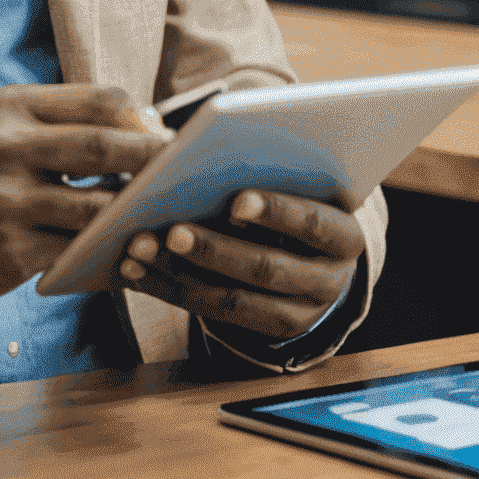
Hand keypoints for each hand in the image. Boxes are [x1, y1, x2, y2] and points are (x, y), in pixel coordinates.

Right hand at [0, 85, 171, 305]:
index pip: (97, 99)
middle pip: (103, 148)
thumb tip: (142, 124)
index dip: (141, 116)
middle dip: (153, 160)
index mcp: (11, 107)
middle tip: (186, 170)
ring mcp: (8, 203)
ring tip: (165, 214)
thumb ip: (58, 120)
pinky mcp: (10, 253)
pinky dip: (107, 253)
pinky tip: (125, 252)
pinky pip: (77, 254)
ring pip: (97, 208)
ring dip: (137, 213)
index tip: (164, 133)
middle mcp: (8, 148)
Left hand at [117, 190, 362, 341]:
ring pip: (232, 299)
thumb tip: (209, 147)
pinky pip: (208, 313)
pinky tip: (133, 269)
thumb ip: (271, 166)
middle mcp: (328, 282)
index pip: (313, 223)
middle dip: (215, 249)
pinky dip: (167, 289)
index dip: (275, 212)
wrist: (318, 253)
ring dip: (180, 272)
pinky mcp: (259, 330)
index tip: (236, 199)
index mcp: (344, 235)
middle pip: (266, 268)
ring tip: (139, 247)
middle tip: (173, 230)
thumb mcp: (301, 181)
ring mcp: (295, 313)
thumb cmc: (299, 195)